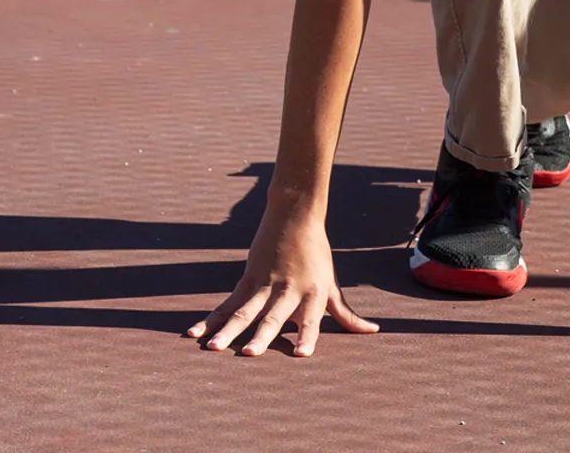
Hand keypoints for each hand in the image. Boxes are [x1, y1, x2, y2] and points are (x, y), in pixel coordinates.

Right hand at [186, 205, 378, 356]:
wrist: (295, 216)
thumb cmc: (317, 257)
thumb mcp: (331, 286)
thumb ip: (346, 314)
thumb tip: (374, 331)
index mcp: (313, 294)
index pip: (312, 319)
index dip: (307, 335)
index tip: (302, 354)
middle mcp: (289, 290)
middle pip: (273, 316)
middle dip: (262, 336)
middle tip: (250, 354)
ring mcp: (265, 284)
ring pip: (244, 310)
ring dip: (227, 330)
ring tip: (213, 349)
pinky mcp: (248, 279)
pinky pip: (227, 303)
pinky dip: (211, 318)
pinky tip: (194, 333)